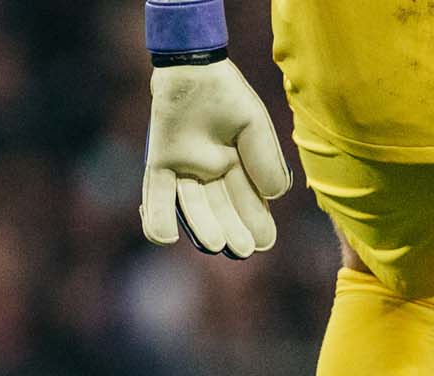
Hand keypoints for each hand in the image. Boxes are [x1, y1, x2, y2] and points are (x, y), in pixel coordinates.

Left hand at [141, 60, 291, 258]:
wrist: (193, 68)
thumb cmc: (227, 94)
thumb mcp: (254, 126)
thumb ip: (264, 159)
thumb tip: (276, 195)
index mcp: (238, 167)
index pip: (248, 202)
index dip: (256, 223)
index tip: (263, 241)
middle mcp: (210, 174)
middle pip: (220, 210)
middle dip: (231, 230)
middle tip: (241, 250)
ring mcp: (184, 171)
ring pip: (192, 207)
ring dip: (203, 228)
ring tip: (216, 244)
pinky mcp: (159, 163)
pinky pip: (156, 196)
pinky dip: (157, 217)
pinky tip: (166, 237)